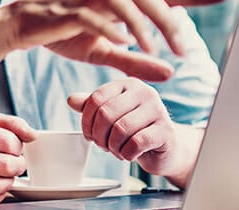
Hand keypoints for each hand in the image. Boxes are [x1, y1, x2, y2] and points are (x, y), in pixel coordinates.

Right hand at [0, 0, 230, 80]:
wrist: (20, 27)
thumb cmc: (64, 35)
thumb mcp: (104, 53)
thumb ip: (136, 61)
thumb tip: (171, 73)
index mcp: (121, 5)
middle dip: (168, 19)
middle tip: (183, 49)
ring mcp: (87, 1)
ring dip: (141, 23)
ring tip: (153, 48)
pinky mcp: (66, 12)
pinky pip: (91, 15)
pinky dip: (108, 26)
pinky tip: (121, 42)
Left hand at [68, 78, 197, 183]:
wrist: (166, 148)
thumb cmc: (136, 130)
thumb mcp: (112, 115)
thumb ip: (92, 106)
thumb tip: (71, 100)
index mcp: (128, 84)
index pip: (96, 98)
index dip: (86, 121)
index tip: (89, 135)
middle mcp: (145, 92)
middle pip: (106, 114)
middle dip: (99, 136)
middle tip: (103, 146)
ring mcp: (158, 110)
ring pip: (120, 129)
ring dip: (113, 147)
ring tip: (117, 150)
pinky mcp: (167, 131)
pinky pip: (136, 143)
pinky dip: (126, 154)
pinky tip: (129, 154)